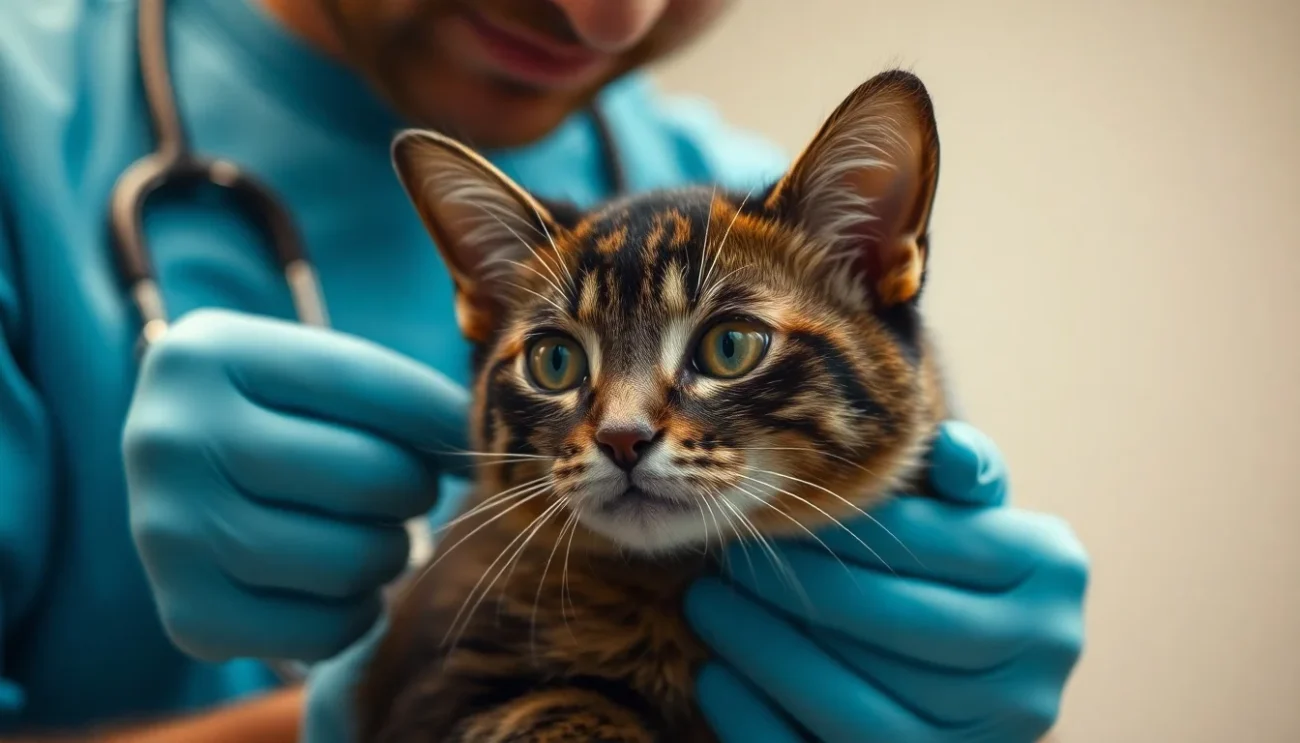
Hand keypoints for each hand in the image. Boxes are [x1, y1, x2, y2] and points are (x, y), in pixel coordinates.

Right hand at [124, 309, 467, 662]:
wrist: (177, 483)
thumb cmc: (275, 417)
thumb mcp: (313, 376)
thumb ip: (397, 397)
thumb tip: (501, 447)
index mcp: (206, 354)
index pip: (367, 383)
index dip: (441, 416)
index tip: (473, 436)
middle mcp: (169, 439)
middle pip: (369, 479)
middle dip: (413, 490)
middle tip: (406, 492)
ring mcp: (166, 533)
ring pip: (353, 561)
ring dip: (391, 553)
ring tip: (374, 534)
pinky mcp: (185, 617)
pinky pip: (325, 630)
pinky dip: (358, 612)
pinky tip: (341, 585)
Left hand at [685, 421, 1088, 742]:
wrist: (961, 673)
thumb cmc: (941, 568)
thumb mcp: (957, 512)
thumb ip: (958, 475)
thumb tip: (945, 446)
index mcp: (1052, 572)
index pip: (933, 543)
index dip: (842, 526)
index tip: (769, 506)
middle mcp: (1040, 668)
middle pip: (902, 628)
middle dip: (799, 591)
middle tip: (729, 560)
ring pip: (864, 710)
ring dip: (769, 654)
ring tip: (707, 607)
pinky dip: (762, 722)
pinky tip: (717, 678)